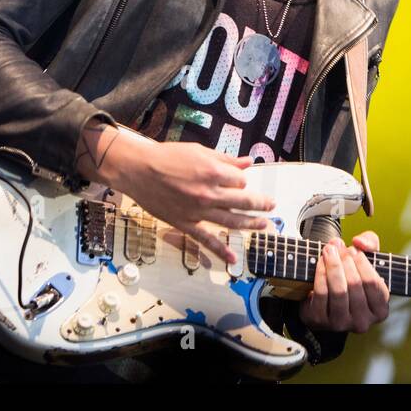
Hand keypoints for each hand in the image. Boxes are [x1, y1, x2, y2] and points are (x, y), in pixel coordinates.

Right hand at [77, 122, 274, 265]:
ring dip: (250, 224)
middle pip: (243, 202)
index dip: (241, 181)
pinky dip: (219, 251)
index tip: (237, 180)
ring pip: (231, 222)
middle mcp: (209, 194)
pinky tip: (232, 259)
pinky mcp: (186, 224)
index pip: (240, 181)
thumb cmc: (168, 157)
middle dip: (260, 204)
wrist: (139, 170)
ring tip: (263, 225)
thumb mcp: (199, 151)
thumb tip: (248, 162)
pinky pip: (206, 240)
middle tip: (271, 205)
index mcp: (213, 172)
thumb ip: (226, 160)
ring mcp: (198, 211)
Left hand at [298, 231, 389, 333]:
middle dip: (345, 261)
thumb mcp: (366, 257)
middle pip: (354, 284)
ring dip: (333, 265)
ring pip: (338, 290)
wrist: (326, 294)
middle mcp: (362, 322)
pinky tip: (320, 262)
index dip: (362, 263)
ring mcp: (341, 324)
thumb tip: (359, 242)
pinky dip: (321, 273)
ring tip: (329, 251)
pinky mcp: (320, 321)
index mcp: (380, 311)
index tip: (354, 250)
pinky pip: (322, 293)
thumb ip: (370, 242)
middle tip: (339, 248)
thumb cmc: (352, 274)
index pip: (372, 283)